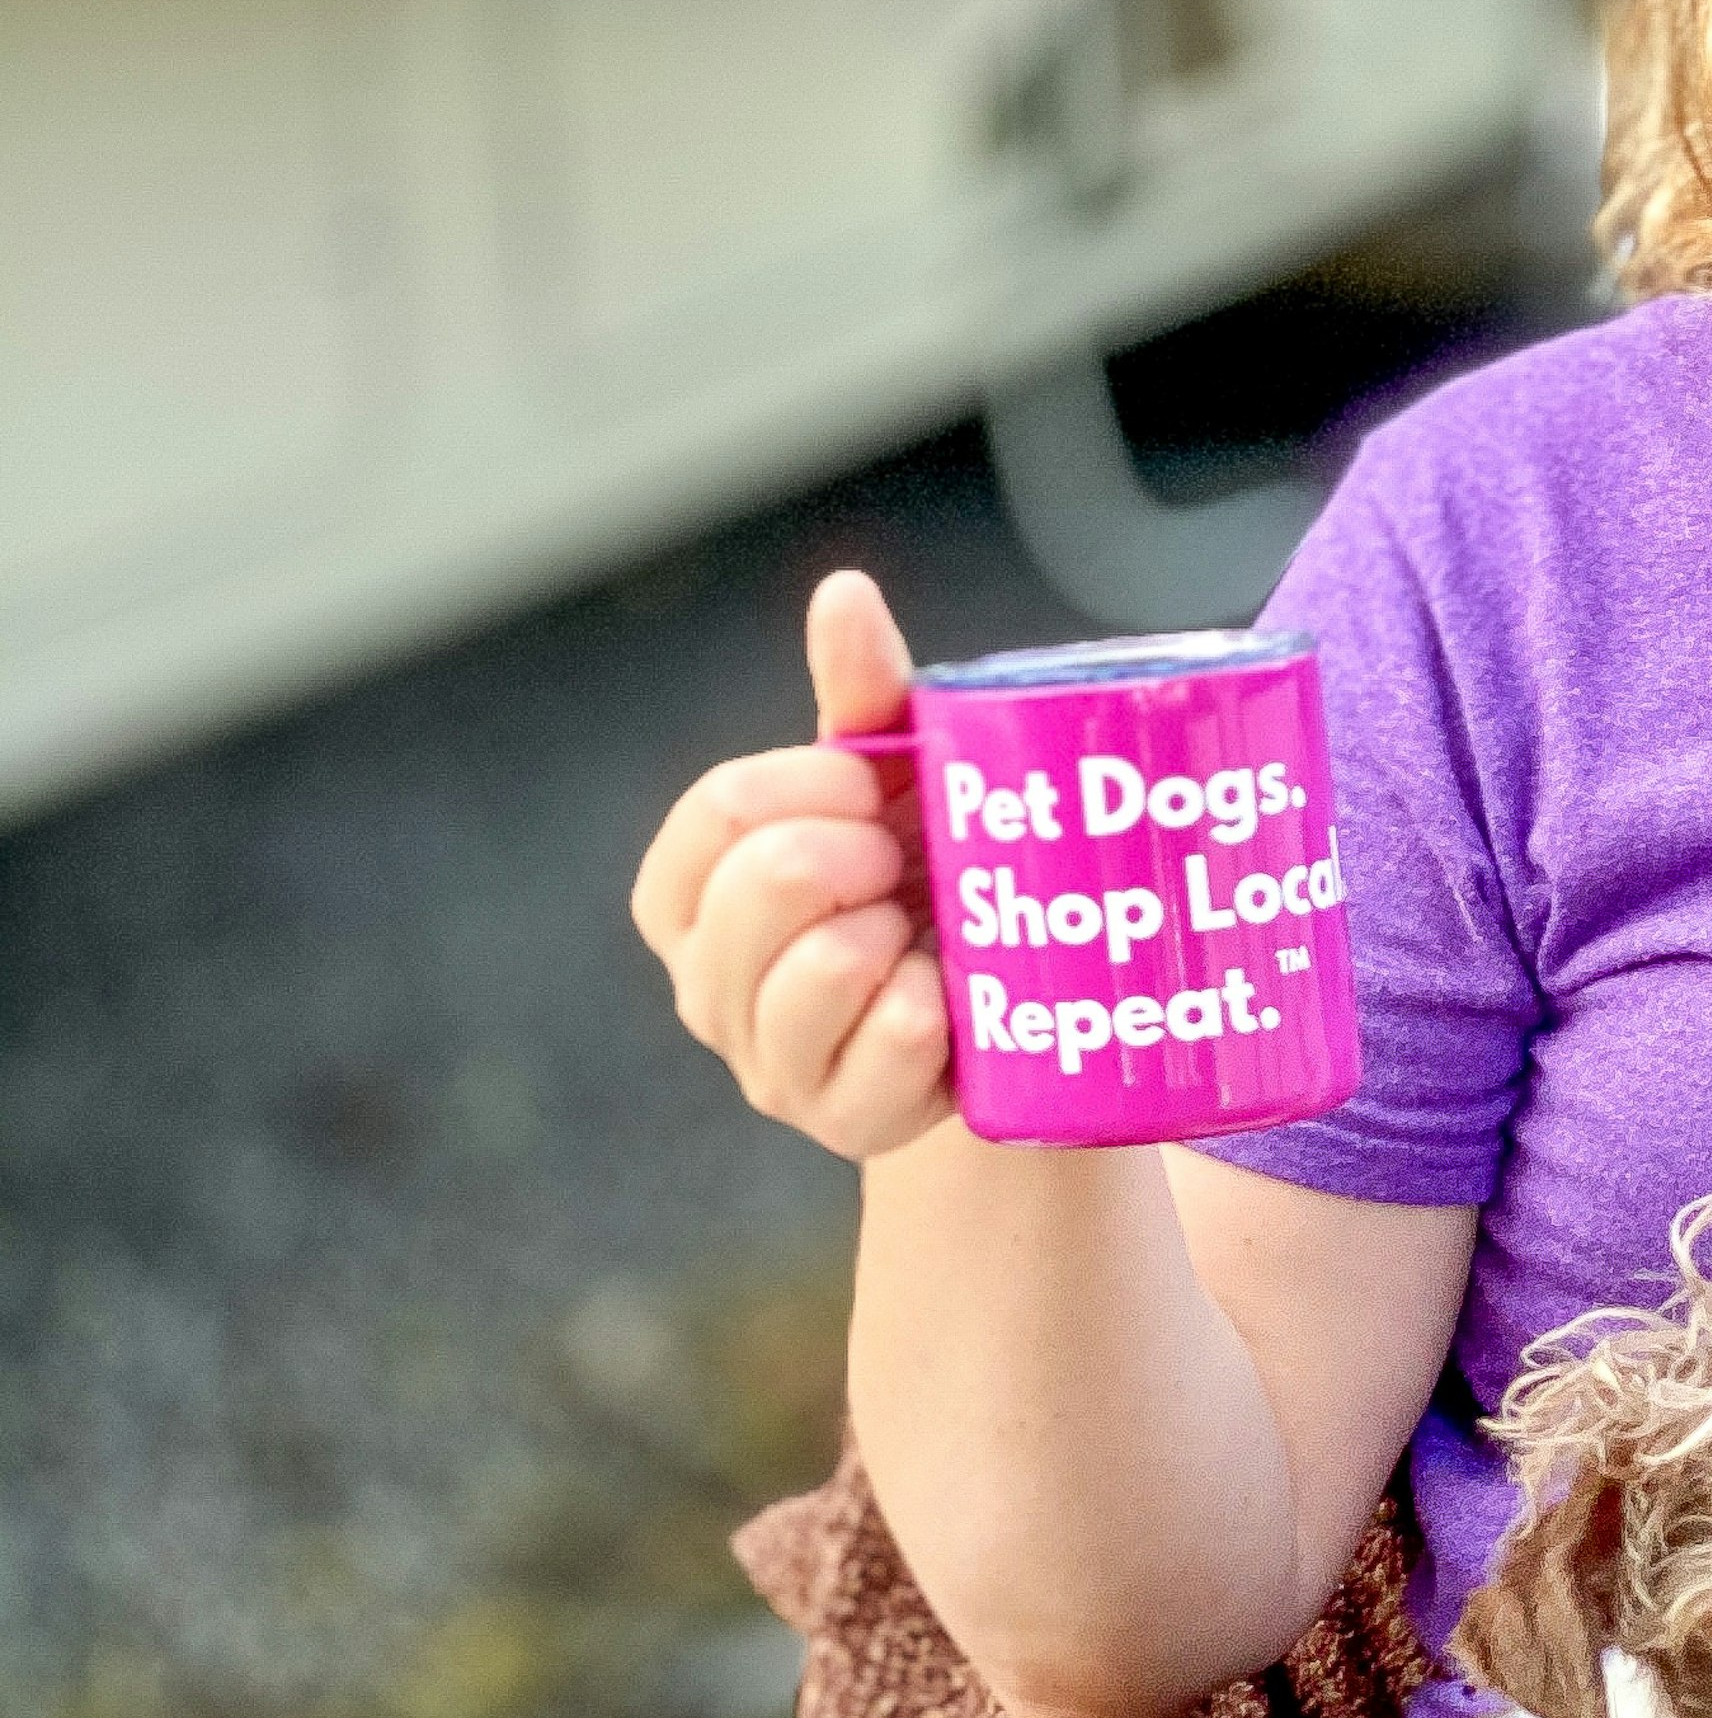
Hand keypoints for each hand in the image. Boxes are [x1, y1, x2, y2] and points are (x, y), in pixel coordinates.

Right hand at [629, 570, 953, 1157]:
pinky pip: (883, 1053)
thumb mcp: (899, 789)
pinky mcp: (848, 1126)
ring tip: (925, 931)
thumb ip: (864, 696)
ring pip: (812, 978)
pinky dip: (927, 1013)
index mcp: (695, 893)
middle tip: (904, 856)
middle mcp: (711, 984)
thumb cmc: (930, 885)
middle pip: (760, 889)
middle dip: (850, 855)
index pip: (719, 813)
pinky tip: (949, 999)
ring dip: (888, 937)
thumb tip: (844, 592)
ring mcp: (772, 1065)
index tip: (879, 785)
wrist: (1011, 1027)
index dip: (809, 787)